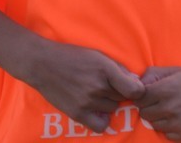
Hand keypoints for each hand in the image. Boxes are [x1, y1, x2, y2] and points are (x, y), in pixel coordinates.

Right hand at [24, 41, 145, 133]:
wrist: (43, 64)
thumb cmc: (72, 56)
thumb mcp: (97, 55)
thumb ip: (118, 68)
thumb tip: (136, 82)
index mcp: (105, 68)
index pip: (135, 89)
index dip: (137, 89)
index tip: (131, 87)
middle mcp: (98, 86)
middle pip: (123, 98)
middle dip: (119, 92)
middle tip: (107, 85)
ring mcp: (87, 101)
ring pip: (112, 108)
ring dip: (108, 103)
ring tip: (96, 93)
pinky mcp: (78, 114)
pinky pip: (100, 125)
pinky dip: (101, 119)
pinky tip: (96, 110)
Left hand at [135, 66, 180, 140]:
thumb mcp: (177, 70)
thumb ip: (154, 75)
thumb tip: (138, 82)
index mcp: (165, 90)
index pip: (138, 99)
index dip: (142, 96)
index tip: (149, 94)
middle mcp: (170, 109)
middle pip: (144, 114)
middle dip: (149, 107)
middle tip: (161, 101)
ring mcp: (178, 125)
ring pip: (155, 125)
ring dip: (160, 118)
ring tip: (173, 109)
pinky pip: (168, 135)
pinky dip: (171, 128)